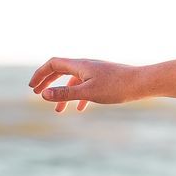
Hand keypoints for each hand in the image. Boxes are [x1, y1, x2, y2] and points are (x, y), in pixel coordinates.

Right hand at [27, 57, 142, 112]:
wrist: (143, 82)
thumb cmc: (117, 87)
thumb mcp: (88, 93)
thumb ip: (65, 94)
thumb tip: (44, 95)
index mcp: (79, 65)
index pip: (53, 64)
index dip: (40, 74)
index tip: (32, 87)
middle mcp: (86, 65)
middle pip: (61, 71)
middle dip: (48, 83)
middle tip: (38, 95)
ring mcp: (96, 72)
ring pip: (74, 81)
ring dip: (64, 94)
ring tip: (59, 111)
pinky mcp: (105, 79)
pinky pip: (86, 86)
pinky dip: (80, 97)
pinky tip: (81, 110)